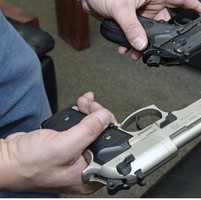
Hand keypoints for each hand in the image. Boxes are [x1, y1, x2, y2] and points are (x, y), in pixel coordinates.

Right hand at [0, 92, 114, 194]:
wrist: (8, 159)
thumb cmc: (29, 165)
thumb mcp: (64, 147)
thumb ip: (89, 131)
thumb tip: (105, 117)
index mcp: (90, 174)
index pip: (113, 150)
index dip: (112, 130)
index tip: (106, 116)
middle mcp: (87, 166)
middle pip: (104, 136)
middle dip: (99, 116)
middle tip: (93, 106)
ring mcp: (78, 154)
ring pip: (94, 129)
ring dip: (91, 112)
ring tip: (85, 102)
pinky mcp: (69, 144)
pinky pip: (82, 127)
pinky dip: (83, 114)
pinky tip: (82, 105)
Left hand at [76, 0, 200, 59]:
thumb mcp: (120, 6)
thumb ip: (131, 27)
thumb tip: (141, 43)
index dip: (194, 7)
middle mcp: (150, 2)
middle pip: (164, 22)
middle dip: (161, 37)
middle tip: (158, 49)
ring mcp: (140, 11)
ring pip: (149, 32)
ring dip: (143, 44)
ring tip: (137, 53)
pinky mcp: (129, 19)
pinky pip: (135, 34)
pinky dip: (131, 43)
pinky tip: (125, 48)